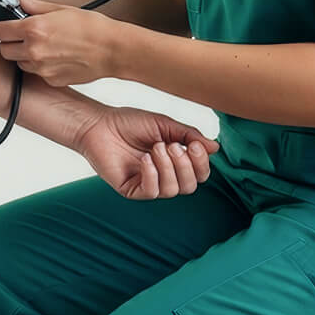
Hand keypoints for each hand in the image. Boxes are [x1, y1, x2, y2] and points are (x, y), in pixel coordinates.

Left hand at [0, 0, 119, 85]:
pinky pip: (36, 74)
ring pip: (19, 63)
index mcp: (34, 29)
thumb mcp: (61, 9)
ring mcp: (42, 68)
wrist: (113, 50)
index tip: (2, 25)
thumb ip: (35, 5)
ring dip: (23, 56)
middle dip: (9, 42)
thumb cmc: (92, 27)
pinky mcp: (51, 81)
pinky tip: (55, 57)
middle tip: (21, 35)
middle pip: (3, 50)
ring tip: (42, 46)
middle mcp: (34, 51)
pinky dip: (40, 67)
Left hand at [75, 105, 219, 199]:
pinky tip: (144, 159)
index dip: (201, 163)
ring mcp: (147, 184)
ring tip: (156, 148)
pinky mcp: (131, 190)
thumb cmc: (130, 123)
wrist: (99, 124)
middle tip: (171, 146)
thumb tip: (215, 147)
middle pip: (190, 186)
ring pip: (172, 190)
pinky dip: (152, 175)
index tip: (193, 146)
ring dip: (168, 168)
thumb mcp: (163, 125)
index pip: (199, 173)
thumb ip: (188, 135)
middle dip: (185, 166)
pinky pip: (151, 192)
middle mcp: (163, 176)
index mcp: (174, 162)